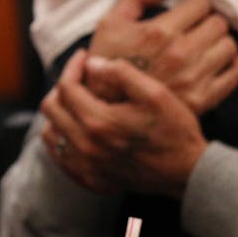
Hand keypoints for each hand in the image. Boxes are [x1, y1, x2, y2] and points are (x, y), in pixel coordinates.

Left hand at [41, 50, 207, 196]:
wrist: (187, 172)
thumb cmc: (175, 130)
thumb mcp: (154, 93)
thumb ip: (121, 73)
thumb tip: (93, 64)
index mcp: (98, 122)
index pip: (66, 87)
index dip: (72, 66)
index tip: (83, 57)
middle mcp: (86, 147)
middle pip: (51, 109)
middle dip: (62, 86)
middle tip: (81, 78)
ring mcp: (86, 167)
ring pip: (50, 134)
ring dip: (60, 113)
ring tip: (78, 101)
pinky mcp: (91, 179)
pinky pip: (61, 157)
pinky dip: (63, 138)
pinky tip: (80, 128)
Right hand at [89, 0, 237, 115]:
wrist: (107, 110)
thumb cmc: (108, 63)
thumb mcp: (110, 24)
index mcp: (160, 32)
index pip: (201, 3)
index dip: (195, 5)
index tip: (190, 12)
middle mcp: (180, 53)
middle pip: (219, 23)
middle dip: (209, 22)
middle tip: (200, 28)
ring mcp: (194, 78)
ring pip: (229, 47)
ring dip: (219, 42)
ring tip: (208, 45)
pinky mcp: (202, 99)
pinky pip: (234, 76)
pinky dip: (236, 65)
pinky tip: (228, 60)